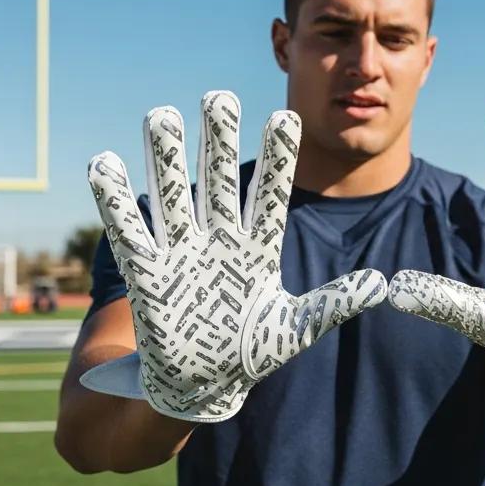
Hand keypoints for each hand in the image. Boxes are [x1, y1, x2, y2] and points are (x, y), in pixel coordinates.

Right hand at [81, 91, 387, 421]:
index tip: (284, 117)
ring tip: (162, 115)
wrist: (202, 387)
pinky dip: (114, 199)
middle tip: (218, 98)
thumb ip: (334, 303)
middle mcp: (218, 239)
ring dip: (166, 158)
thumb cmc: (251, 354)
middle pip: (218, 181)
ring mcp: (180, 252)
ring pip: (172, 195)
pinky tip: (103, 163)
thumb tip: (380, 283)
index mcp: (257, 247)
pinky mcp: (147, 274)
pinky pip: (127, 231)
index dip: (277, 158)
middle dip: (218, 142)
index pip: (270, 194)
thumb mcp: (298, 329)